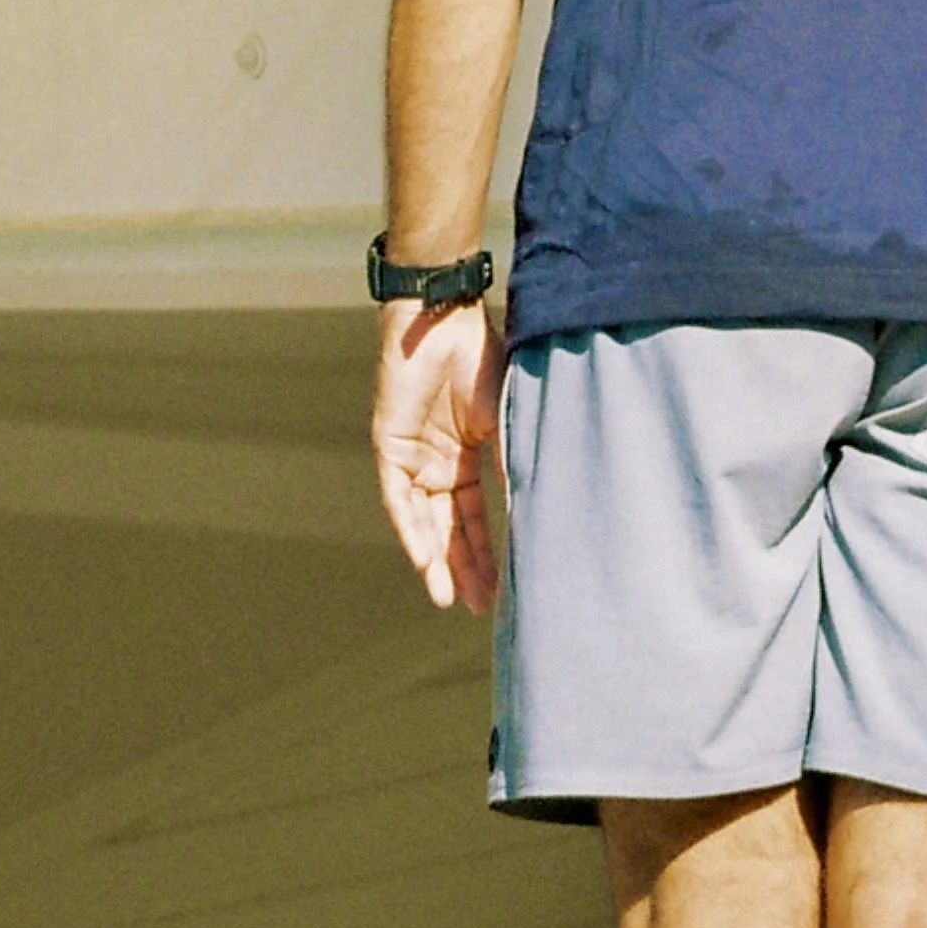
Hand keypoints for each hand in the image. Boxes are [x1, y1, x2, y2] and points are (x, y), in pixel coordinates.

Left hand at [372, 300, 506, 614]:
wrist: (445, 320)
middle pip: (449, 527)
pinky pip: (398, 499)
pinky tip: (425, 561)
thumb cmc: (482, 358)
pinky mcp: (390, 447)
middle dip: (463, 567)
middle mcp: (438, 463)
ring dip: (435, 560)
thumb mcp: (506, 420)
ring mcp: (413, 456)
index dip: (486, 552)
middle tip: (477, 607)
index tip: (501, 589)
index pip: (475, 516)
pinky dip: (412, 531)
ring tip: (450, 598)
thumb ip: (514, 462)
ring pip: (423, 521)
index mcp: (467, 456)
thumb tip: (537, 511)